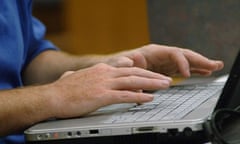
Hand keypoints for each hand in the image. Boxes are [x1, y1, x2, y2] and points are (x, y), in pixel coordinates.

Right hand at [50, 63, 171, 117]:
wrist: (52, 96)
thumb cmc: (65, 90)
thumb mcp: (80, 77)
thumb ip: (91, 74)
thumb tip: (97, 71)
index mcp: (102, 69)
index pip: (127, 69)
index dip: (143, 72)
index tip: (153, 76)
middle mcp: (105, 73)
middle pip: (135, 73)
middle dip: (153, 76)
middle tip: (166, 79)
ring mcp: (104, 84)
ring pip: (133, 82)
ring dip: (151, 84)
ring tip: (165, 86)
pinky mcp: (101, 96)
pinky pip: (125, 96)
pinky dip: (138, 96)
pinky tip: (149, 98)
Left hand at [102, 44, 223, 76]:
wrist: (115, 67)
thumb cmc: (117, 64)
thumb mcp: (119, 64)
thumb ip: (126, 64)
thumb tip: (133, 66)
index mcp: (152, 52)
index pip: (173, 53)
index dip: (182, 62)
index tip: (186, 74)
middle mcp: (161, 55)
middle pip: (184, 55)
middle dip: (199, 59)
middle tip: (214, 64)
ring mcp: (164, 62)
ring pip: (185, 61)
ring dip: (200, 64)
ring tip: (214, 67)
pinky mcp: (165, 68)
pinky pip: (181, 68)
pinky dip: (193, 70)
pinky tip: (202, 72)